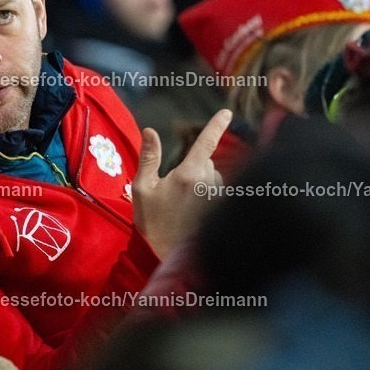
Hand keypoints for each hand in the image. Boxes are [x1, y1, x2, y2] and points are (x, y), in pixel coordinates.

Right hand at [132, 110, 230, 257]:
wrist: (168, 256)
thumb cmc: (152, 222)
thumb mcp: (142, 188)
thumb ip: (148, 157)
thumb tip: (150, 130)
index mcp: (189, 174)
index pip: (206, 142)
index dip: (216, 125)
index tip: (227, 112)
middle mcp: (209, 183)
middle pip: (206, 161)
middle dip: (194, 166)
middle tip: (174, 189)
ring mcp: (218, 198)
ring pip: (213, 176)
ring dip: (202, 181)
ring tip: (184, 204)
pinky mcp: (222, 209)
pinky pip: (219, 192)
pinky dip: (209, 195)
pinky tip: (195, 213)